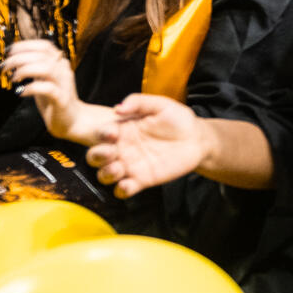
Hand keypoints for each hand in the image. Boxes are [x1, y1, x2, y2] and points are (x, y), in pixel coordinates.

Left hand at [3, 38, 95, 143]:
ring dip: (25, 70)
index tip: (9, 51)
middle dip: (19, 58)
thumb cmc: (54, 99)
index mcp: (59, 62)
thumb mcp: (43, 79)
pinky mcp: (62, 99)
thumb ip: (34, 67)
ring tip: (13, 78)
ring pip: (46, 68)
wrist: (72, 120)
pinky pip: (47, 88)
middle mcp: (63, 69)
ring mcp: (64, 84)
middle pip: (42, 55)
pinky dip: (31, 88)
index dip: (25, 45)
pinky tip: (21, 92)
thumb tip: (14, 58)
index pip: (44, 45)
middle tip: (5, 67)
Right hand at [84, 94, 206, 198]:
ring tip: (119, 169)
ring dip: (106, 174)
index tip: (112, 133)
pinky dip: (121, 190)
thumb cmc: (178, 119)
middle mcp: (122, 148)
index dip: (101, 134)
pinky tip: (128, 184)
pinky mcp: (141, 180)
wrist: (196, 139)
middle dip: (96, 156)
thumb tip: (117, 108)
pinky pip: (123, 190)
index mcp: (122, 129)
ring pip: (105, 175)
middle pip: (96, 156)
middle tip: (111, 152)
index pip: (102, 133)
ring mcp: (130, 166)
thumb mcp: (160, 104)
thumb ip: (139, 102)